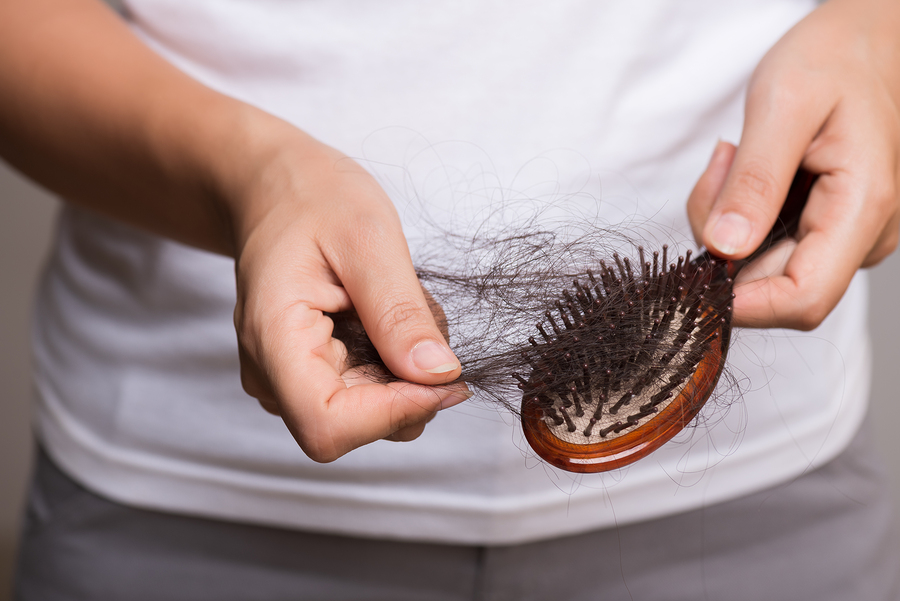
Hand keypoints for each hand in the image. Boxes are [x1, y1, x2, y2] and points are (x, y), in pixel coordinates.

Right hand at [230, 135, 470, 461]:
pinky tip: (386, 321)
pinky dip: (394, 368)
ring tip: (399, 309)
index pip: (329, 426)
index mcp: (274, 339)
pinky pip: (366, 396)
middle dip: (410, 387)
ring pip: (368, 418)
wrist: (277, 188)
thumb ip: (400, 312)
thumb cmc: (314, 199)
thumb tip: (439, 375)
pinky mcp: (309, 376)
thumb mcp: (369, 239)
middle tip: (422, 317)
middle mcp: (271, 374)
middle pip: (355, 428)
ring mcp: (287, 380)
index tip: (443, 374)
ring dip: (406, 375)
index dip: (393, 412)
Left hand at [687, 0, 899, 329]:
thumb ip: (755, 181)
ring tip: (735, 159)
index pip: (803, 300)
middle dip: (722, 242)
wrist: (863, 41)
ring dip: (726, 223)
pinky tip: (745, 170)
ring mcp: (843, 235)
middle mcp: (862, 235)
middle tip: (720, 170)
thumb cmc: (832, 61)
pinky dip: (736, 215)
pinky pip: (762, 243)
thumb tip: (725, 249)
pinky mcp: (822, 228)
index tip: (693, 272)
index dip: (742, 304)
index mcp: (864, 207)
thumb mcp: (782, 107)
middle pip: (770, 284)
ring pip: (759, 265)